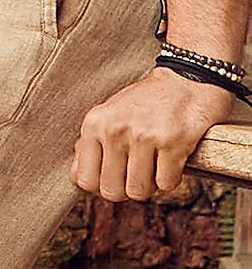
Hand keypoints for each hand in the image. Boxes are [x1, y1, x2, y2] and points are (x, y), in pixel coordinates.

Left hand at [71, 66, 234, 201]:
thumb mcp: (109, 115)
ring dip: (151, 184)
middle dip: (127, 188)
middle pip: (112, 191)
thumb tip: (78, 178)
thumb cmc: (148, 102)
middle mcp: (115, 129)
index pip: (85, 180)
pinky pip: (166, 184)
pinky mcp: (174, 142)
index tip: (117, 174)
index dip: (103, 184)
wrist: (191, 76)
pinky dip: (172, 178)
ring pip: (138, 191)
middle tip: (140, 171)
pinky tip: (173, 159)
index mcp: (94, 123)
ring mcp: (144, 136)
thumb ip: (91, 144)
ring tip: (156, 164)